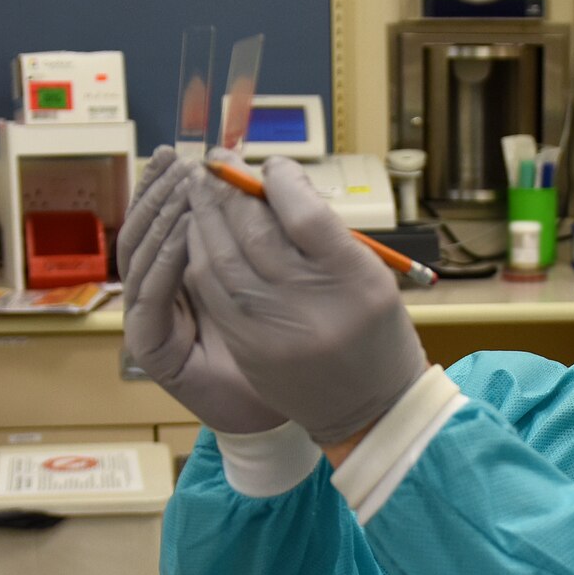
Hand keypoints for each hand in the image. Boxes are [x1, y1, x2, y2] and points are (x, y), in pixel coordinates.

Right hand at [117, 148, 284, 434]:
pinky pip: (147, 297)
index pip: (158, 218)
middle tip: (176, 162)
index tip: (179, 154)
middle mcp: (156, 291)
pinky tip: (183, 235)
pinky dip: (162, 264)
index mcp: (176, 272)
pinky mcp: (149, 347)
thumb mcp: (267, 278)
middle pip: (138, 229)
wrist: (272, 410)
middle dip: (155, 192)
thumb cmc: (277, 344)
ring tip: (182, 188)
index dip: (162, 185)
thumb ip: (251, 237)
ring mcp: (148, 319)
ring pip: (136, 256)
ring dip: (159, 218)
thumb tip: (252, 178)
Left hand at [185, 152, 428, 446]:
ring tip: (200, 189)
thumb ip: (327, 233)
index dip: (279, 179)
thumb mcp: (371, 276)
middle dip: (230, 189)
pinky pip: (211, 290)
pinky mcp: (247, 347)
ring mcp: (273, 329)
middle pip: (255, 231)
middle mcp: (311, 304)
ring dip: (204, 216)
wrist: (371, 412)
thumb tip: (276, 185)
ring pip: (222, 257)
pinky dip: (199, 254)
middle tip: (218, 162)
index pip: (303, 212)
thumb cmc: (375, 333)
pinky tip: (198, 233)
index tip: (271, 165)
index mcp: (352, 279)